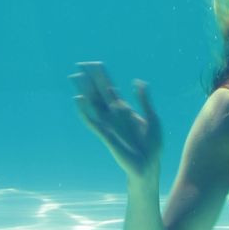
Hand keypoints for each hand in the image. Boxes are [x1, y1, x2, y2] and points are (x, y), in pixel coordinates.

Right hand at [70, 62, 161, 179]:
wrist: (149, 166)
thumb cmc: (152, 145)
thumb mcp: (153, 118)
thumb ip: (144, 99)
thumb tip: (137, 81)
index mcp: (125, 110)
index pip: (111, 89)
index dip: (103, 76)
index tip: (95, 63)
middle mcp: (114, 115)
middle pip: (99, 92)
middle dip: (91, 78)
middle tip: (80, 64)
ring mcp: (108, 124)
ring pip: (93, 103)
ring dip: (84, 89)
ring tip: (75, 76)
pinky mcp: (105, 135)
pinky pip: (92, 121)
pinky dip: (84, 110)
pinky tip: (78, 99)